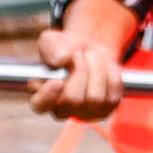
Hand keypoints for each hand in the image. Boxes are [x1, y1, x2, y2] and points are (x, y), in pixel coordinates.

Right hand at [29, 0, 136, 122]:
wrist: (89, 50)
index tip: (58, 81)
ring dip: (97, 68)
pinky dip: (111, 75)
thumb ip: (51, 47)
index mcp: (41, 94)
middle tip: (80, 54)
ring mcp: (84, 112)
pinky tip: (104, 67)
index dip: (48, 96)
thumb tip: (61, 58)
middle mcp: (61, 109)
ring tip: (91, 56)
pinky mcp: (105, 110)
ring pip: (95, 97)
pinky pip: (113, 95)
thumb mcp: (52, 41)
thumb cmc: (65, 48)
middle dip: (80, 70)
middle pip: (72, 99)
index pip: (40, 105)